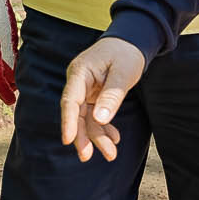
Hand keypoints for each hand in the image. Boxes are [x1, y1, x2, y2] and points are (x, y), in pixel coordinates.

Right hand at [59, 38, 147, 162]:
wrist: (130, 42)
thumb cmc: (125, 53)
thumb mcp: (123, 73)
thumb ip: (112, 96)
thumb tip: (99, 119)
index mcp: (80, 73)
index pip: (70, 100)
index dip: (68, 121)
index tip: (68, 140)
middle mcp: (78, 83)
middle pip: (75, 114)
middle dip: (82, 136)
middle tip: (87, 156)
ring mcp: (84, 91)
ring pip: (85, 118)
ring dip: (96, 136)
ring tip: (110, 154)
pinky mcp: (92, 97)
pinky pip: (94, 116)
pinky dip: (103, 128)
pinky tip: (114, 138)